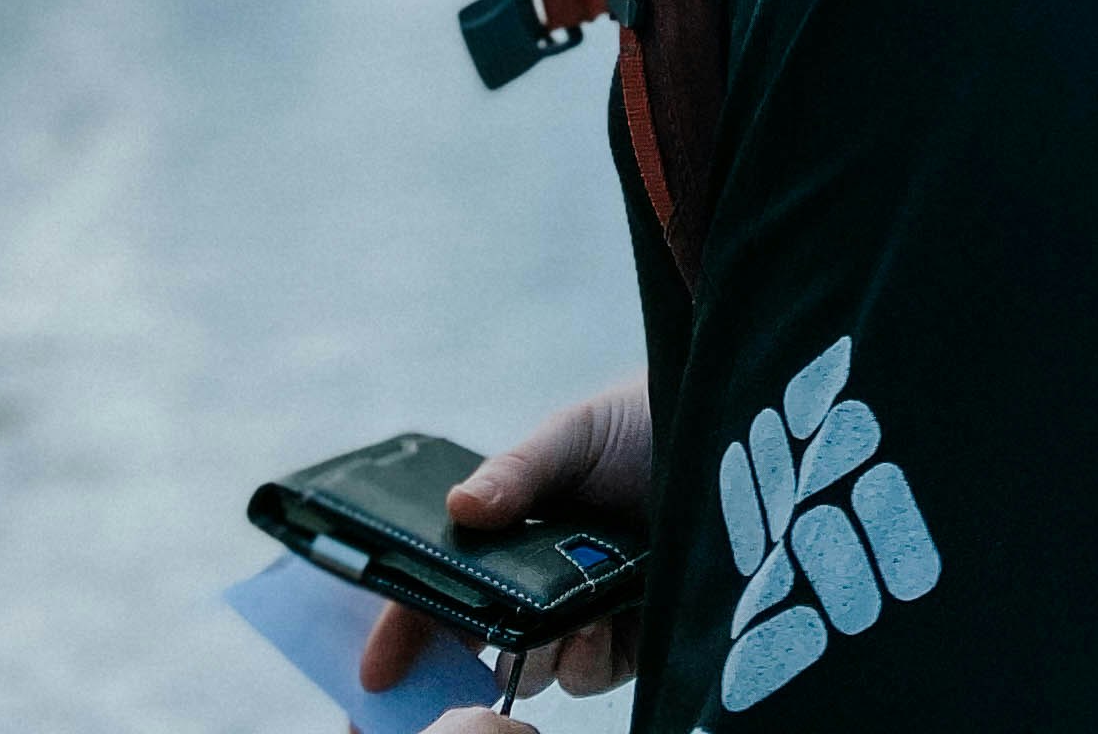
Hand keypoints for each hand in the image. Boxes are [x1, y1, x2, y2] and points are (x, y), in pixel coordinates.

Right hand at [359, 376, 651, 706]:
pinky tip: (599, 622)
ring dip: (534, 657)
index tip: (377, 669)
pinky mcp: (630, 640)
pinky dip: (586, 658)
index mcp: (508, 533)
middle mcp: (537, 582)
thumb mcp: (574, 436)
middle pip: (478, 645)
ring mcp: (581, 614)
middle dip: (459, 666)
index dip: (404, 628)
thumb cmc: (640, 422)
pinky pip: (588, 675)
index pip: (439, 590)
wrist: (720, 431)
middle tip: (456, 672)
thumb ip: (518, 471)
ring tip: (562, 619)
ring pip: (531, 671)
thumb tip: (459, 510)